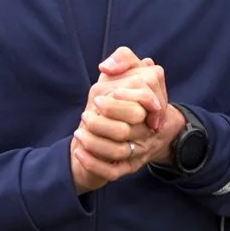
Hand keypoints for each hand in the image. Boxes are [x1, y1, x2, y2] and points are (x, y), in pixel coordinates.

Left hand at [70, 48, 174, 191]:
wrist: (149, 126)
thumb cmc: (135, 94)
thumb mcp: (134, 70)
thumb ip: (124, 59)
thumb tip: (106, 67)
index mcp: (151, 106)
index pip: (140, 106)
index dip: (117, 105)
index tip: (98, 98)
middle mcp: (148, 130)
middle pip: (125, 131)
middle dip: (102, 123)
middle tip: (85, 114)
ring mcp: (139, 150)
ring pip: (118, 151)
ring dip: (94, 142)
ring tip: (78, 131)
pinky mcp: (128, 167)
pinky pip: (112, 171)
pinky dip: (94, 164)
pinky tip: (78, 152)